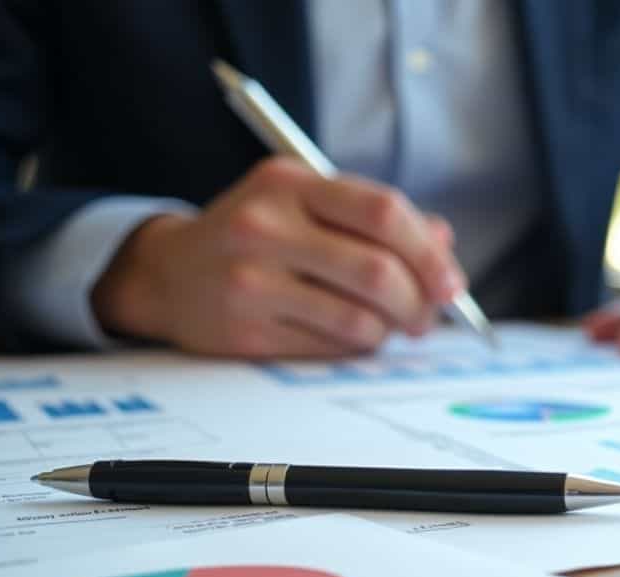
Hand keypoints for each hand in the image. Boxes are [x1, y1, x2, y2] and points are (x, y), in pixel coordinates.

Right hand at [91, 157, 465, 356]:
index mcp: (290, 183)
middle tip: (426, 317)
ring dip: (388, 332)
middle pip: (377, 272)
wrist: (168, 273)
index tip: (450, 283)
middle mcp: (265, 226)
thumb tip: (443, 244)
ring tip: (386, 328)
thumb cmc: (257, 237)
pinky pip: (329, 349)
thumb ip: (374, 219)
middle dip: (418, 303)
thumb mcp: (307, 205)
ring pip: (358, 320)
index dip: (428, 253)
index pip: (383, 212)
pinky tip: (347, 337)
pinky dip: (354, 349)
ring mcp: (250, 281)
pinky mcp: (244, 332)